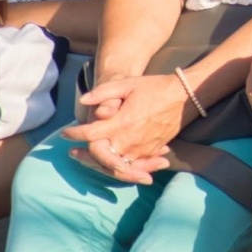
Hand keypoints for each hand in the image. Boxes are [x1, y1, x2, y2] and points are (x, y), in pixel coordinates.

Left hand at [62, 73, 184, 183]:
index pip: (90, 134)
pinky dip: (120, 167)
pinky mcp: (151, 151)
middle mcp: (129, 140)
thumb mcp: (129, 84)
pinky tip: (112, 164)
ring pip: (115, 166)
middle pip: (100, 156)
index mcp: (121, 123)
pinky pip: (132, 166)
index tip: (65, 133)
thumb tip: (83, 100)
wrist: (186, 96)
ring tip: (88, 161)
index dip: (74, 134)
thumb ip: (104, 91)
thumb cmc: (156, 87)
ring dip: (99, 165)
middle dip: (84, 156)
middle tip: (72, 153)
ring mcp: (141, 148)